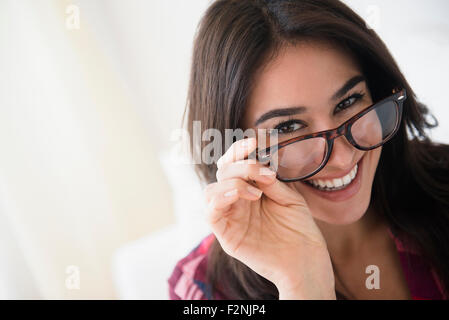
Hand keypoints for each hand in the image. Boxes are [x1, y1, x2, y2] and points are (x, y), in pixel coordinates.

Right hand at [204, 137, 335, 298]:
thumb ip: (269, 180)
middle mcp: (236, 202)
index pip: (235, 164)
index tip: (255, 140)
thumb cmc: (300, 229)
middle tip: (265, 173)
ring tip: (257, 192)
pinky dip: (221, 198)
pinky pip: (210, 213)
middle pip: (222, 173)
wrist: (306, 260)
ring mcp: (229, 218)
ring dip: (232, 182)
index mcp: (250, 190)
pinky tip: (241, 195)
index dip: (239, 150)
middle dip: (241, 165)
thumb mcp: (289, 197)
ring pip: (211, 190)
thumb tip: (256, 161)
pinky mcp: (226, 235)